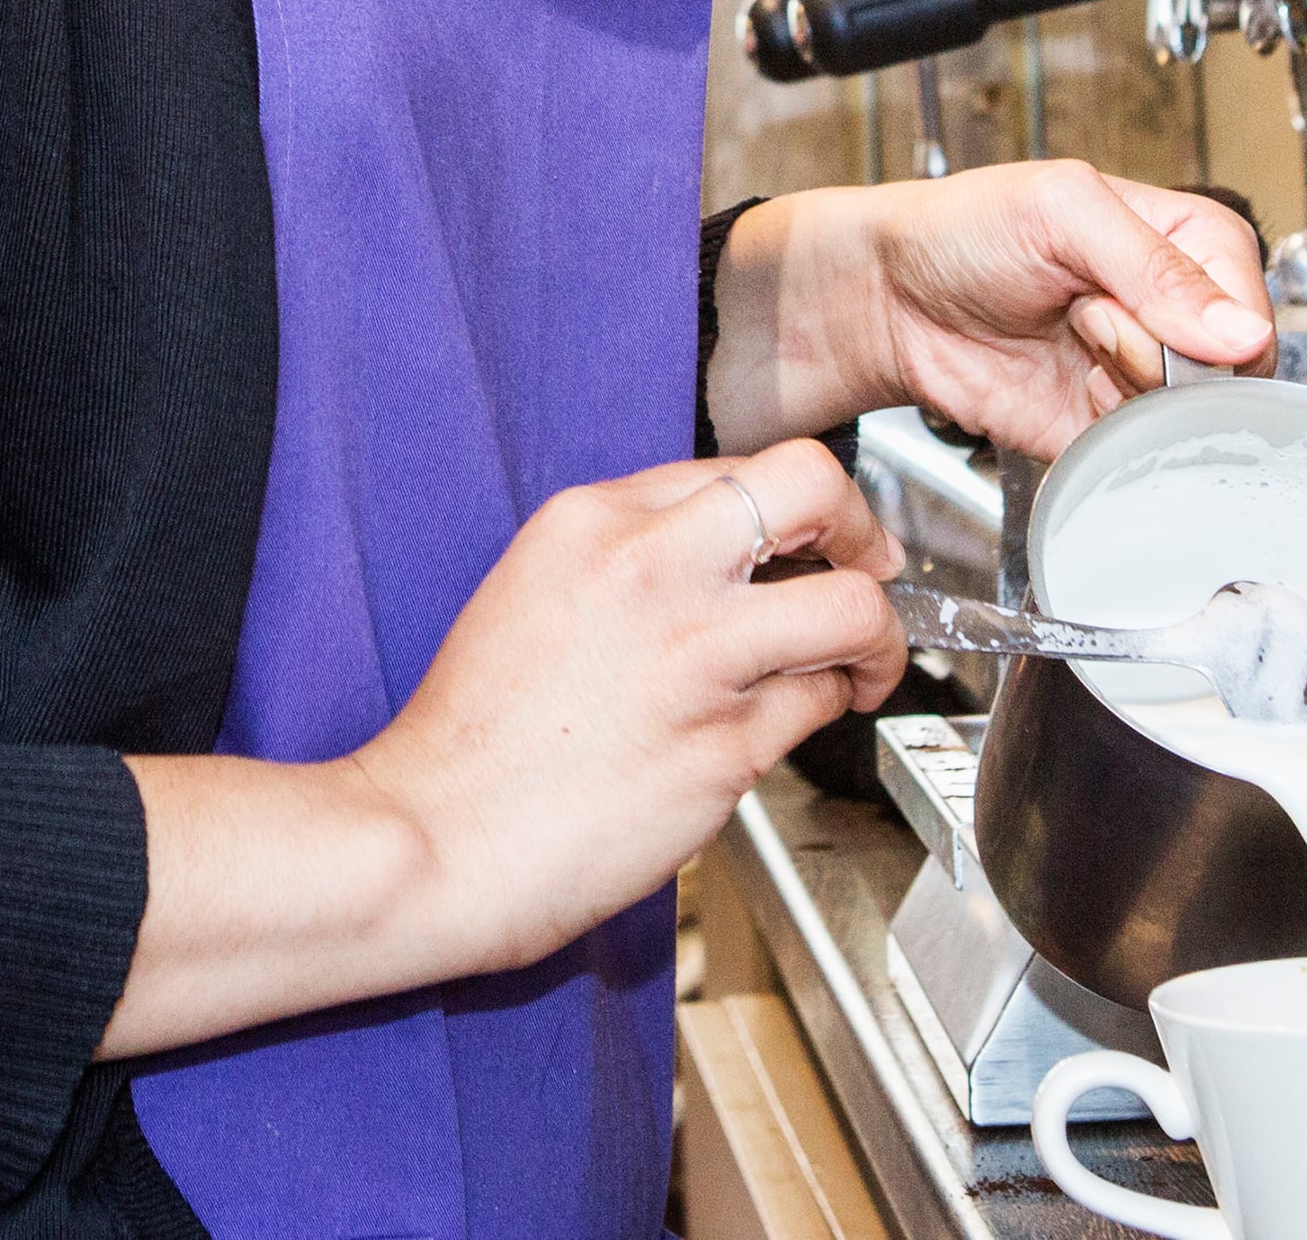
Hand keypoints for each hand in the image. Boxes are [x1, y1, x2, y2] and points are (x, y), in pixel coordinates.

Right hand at [98, 434, 898, 1052]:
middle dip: (861, 526)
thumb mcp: (535, 589)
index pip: (740, 467)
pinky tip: (797, 719)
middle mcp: (653, 572)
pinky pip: (814, 708)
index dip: (792, 507)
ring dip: (875, 638)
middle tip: (867, 565)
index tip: (811, 536)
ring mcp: (696, 659)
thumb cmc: (472, 736)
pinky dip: (823, 710)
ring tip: (861, 662)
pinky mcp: (723, 749)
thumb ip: (629, 557)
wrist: (431, 838)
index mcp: (594, 521)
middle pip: (814, 490)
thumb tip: (723, 556)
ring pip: (849, 609)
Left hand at [709, 163, 1272, 459]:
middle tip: (1084, 318)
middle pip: (1224, 376)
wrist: (890, 297)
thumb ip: (1156, 268)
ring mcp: (1143, 374)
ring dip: (1120, 392)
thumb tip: (1243, 333)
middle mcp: (1177, 312)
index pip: (1252, 309)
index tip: (1126, 301)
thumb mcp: (1061, 212)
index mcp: (1190, 240)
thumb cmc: (968, 229)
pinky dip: (1109, 441)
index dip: (1202, 325)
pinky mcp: (1106, 430)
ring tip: (1066, 341)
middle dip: (1150, 355)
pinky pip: (1141, 459)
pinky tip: (1065, 392)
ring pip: (1185, 422)